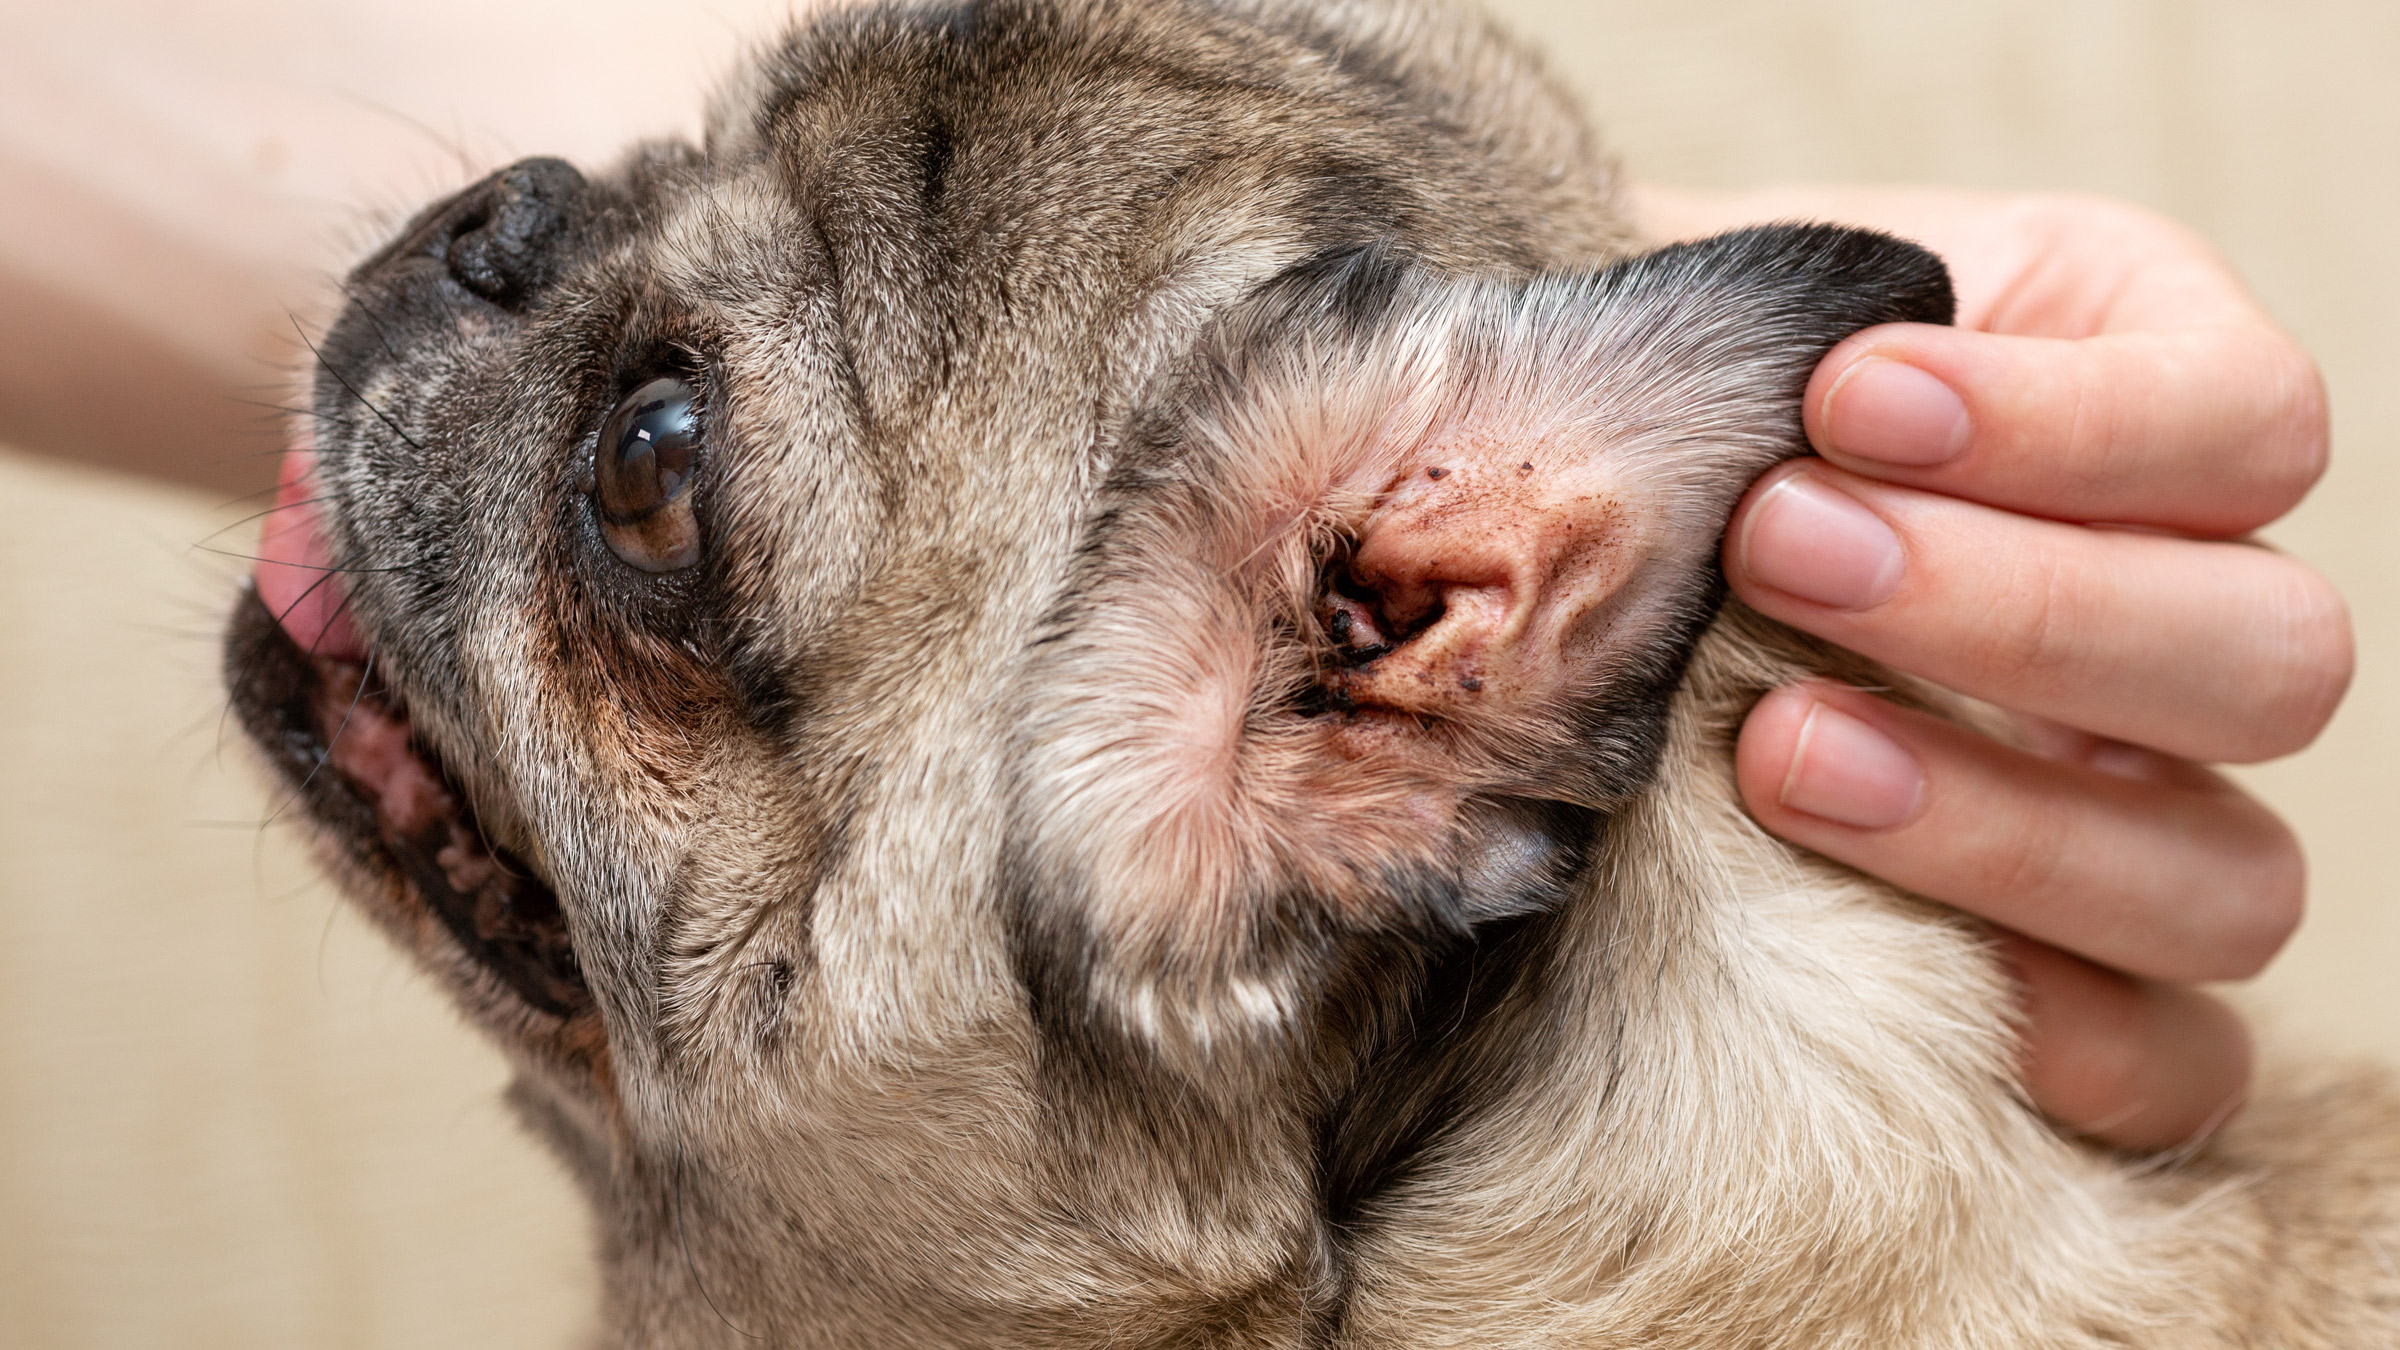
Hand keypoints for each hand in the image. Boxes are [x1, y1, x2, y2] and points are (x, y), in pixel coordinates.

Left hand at [1635, 185, 2352, 1150]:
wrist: (1554, 589)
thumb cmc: (1650, 425)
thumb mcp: (1704, 335)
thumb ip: (1747, 336)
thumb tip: (1702, 376)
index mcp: (2141, 417)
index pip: (2247, 421)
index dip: (2078, 420)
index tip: (1845, 393)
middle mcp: (2184, 624)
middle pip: (2270, 654)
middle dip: (2016, 608)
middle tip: (1775, 551)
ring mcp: (2155, 820)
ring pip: (2231, 876)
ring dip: (2005, 823)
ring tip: (1772, 752)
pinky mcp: (2095, 983)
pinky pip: (2179, 1059)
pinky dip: (2063, 1031)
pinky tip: (1880, 963)